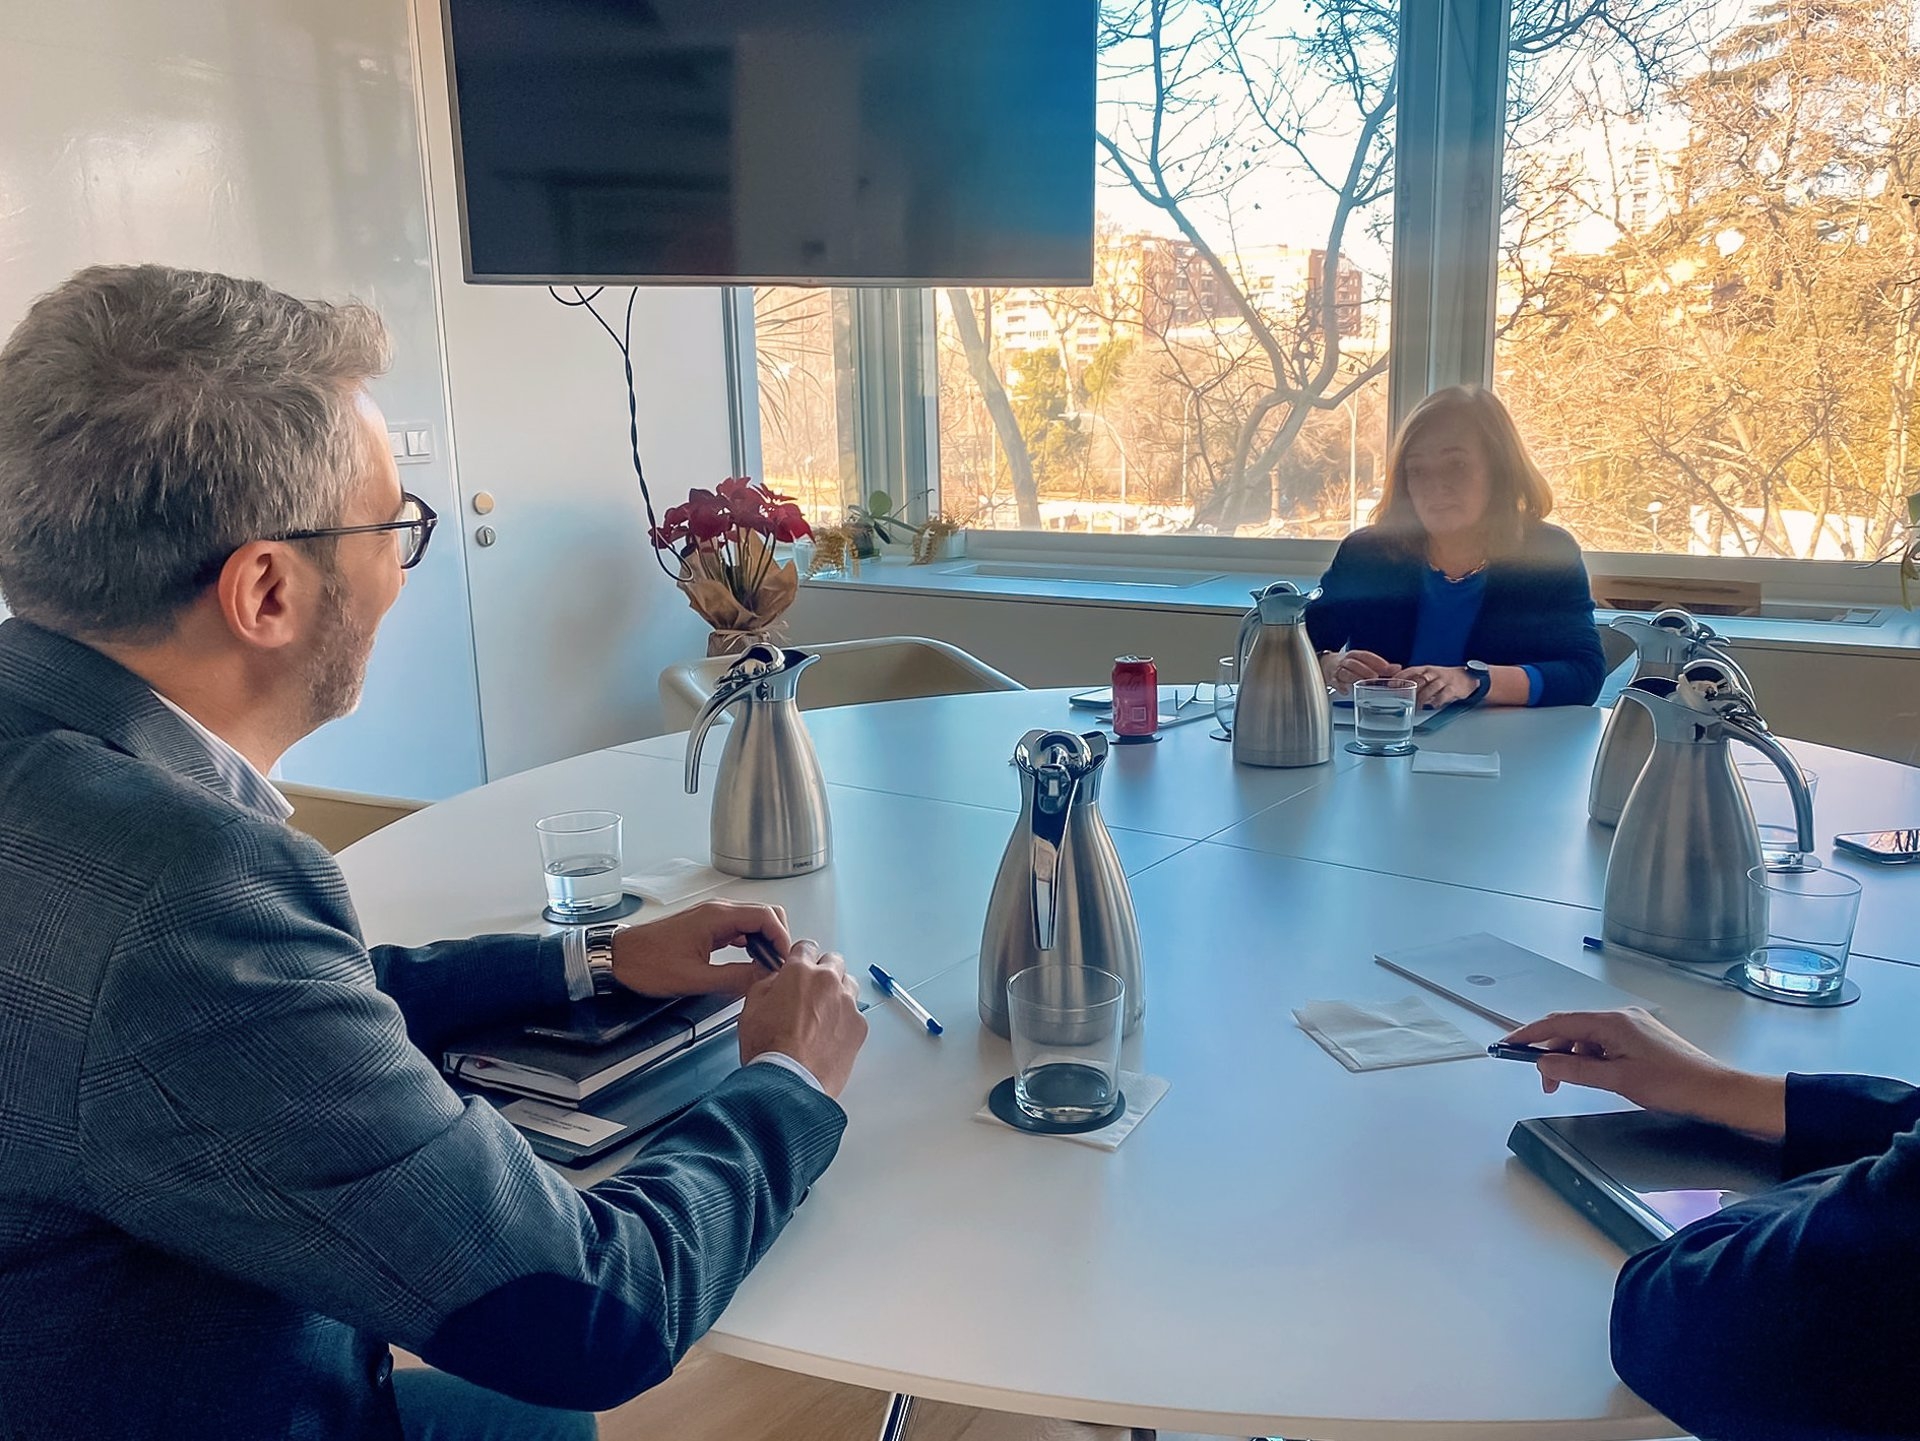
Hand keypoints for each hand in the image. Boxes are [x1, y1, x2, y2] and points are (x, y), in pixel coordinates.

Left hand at [609, 900, 792, 998]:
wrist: (618, 958)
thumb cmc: (649, 965)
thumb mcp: (695, 978)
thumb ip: (734, 978)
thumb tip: (764, 979)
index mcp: (717, 916)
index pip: (767, 916)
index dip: (782, 938)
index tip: (785, 962)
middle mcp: (717, 911)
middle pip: (765, 914)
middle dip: (777, 938)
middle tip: (778, 966)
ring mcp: (712, 918)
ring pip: (753, 921)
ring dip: (764, 941)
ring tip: (766, 969)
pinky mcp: (706, 927)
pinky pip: (738, 929)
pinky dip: (751, 943)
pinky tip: (749, 963)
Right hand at [737, 940, 867, 1098]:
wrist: (789, 1082)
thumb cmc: (768, 1048)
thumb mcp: (751, 1007)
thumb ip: (766, 983)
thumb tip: (775, 978)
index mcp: (800, 971)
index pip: (806, 947)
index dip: (799, 958)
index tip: (798, 967)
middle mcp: (828, 981)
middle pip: (833, 961)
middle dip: (823, 972)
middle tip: (810, 992)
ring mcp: (847, 1003)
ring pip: (848, 985)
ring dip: (837, 993)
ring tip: (821, 1015)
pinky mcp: (859, 1026)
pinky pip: (855, 1013)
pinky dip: (845, 1020)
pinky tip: (830, 1035)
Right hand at [1320, 648, 1400, 694]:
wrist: (1326, 664)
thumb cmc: (1349, 664)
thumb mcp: (1364, 662)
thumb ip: (1381, 667)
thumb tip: (1397, 668)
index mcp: (1355, 655)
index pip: (1365, 656)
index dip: (1376, 661)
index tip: (1386, 667)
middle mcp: (1346, 661)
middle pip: (1354, 663)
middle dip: (1364, 670)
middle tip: (1374, 677)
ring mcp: (1338, 670)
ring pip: (1345, 672)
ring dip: (1354, 677)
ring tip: (1362, 683)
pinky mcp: (1332, 679)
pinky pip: (1335, 682)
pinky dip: (1341, 686)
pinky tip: (1347, 691)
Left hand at [1396, 664, 1473, 709]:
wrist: (1467, 678)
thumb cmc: (1444, 679)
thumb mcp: (1429, 676)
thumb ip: (1415, 681)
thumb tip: (1397, 689)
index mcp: (1426, 669)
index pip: (1411, 671)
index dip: (1401, 677)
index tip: (1392, 685)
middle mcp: (1434, 673)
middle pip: (1420, 680)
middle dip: (1410, 690)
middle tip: (1403, 700)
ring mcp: (1444, 680)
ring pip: (1431, 687)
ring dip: (1423, 698)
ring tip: (1417, 707)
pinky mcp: (1454, 688)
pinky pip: (1445, 694)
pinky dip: (1438, 700)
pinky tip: (1433, 706)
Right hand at [1501, 1008, 1786, 1140]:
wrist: (1716, 1092)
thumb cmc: (1673, 1085)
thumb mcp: (1617, 1080)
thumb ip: (1575, 1069)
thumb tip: (1543, 1061)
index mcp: (1612, 1021)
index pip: (1558, 1022)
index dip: (1529, 1034)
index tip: (1507, 1045)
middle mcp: (1620, 1017)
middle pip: (1571, 1028)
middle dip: (1550, 1051)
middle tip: (1542, 1079)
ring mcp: (1632, 1027)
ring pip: (1587, 1038)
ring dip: (1571, 1058)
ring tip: (1566, 1082)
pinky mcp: (1640, 1039)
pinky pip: (1603, 1044)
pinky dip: (1590, 1059)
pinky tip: (1591, 1076)